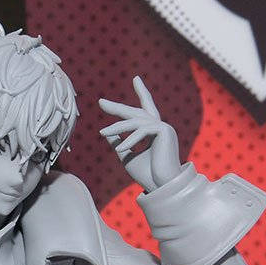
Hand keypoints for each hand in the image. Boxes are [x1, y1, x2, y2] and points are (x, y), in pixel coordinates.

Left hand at [99, 76, 180, 191]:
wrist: (161, 186)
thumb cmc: (146, 174)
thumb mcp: (126, 156)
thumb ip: (118, 143)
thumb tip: (107, 133)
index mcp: (154, 132)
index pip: (146, 109)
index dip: (142, 92)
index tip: (136, 78)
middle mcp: (160, 127)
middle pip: (136, 112)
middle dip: (118, 108)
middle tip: (101, 102)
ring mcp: (163, 128)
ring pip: (135, 122)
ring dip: (118, 128)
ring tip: (103, 132)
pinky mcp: (164, 131)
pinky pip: (142, 131)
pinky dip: (130, 140)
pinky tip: (121, 148)